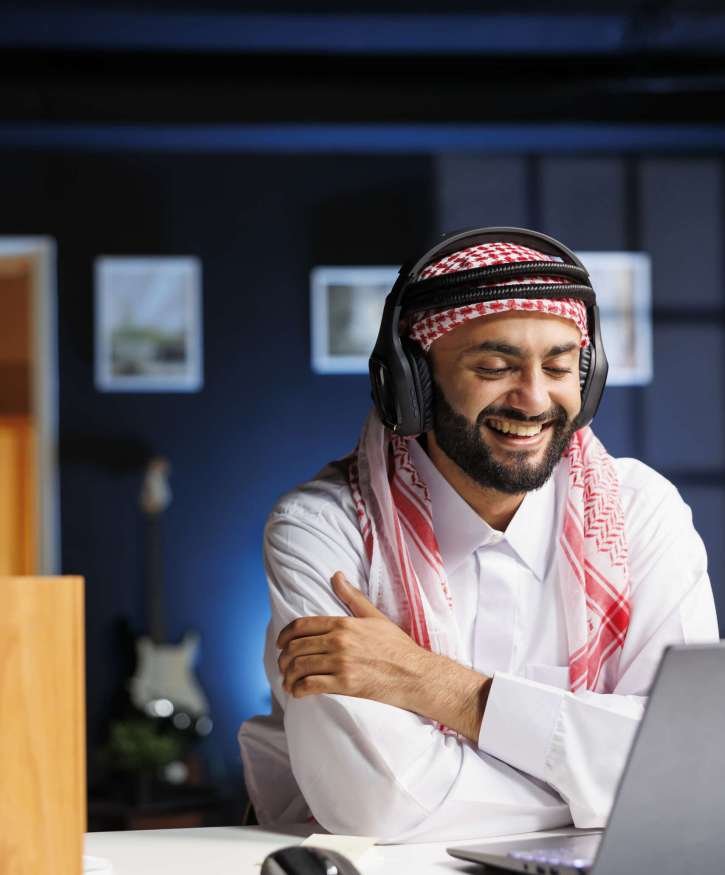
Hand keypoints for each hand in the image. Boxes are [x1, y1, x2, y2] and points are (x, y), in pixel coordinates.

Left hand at [277, 571, 429, 712]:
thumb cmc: (397, 645)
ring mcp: (341, 663)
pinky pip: (311, 685)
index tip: (280, 644)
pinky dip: (298, 690)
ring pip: (300, 667)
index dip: (284, 636)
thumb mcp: (374, 616)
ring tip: (288, 682)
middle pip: (296, 647)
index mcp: (343, 623)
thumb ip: (352, 596)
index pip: (301, 626)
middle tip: (283, 666)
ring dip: (288, 676)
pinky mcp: (345, 684)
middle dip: (284, 658)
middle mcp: (339, 641)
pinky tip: (297, 692)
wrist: (415, 673)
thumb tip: (336, 575)